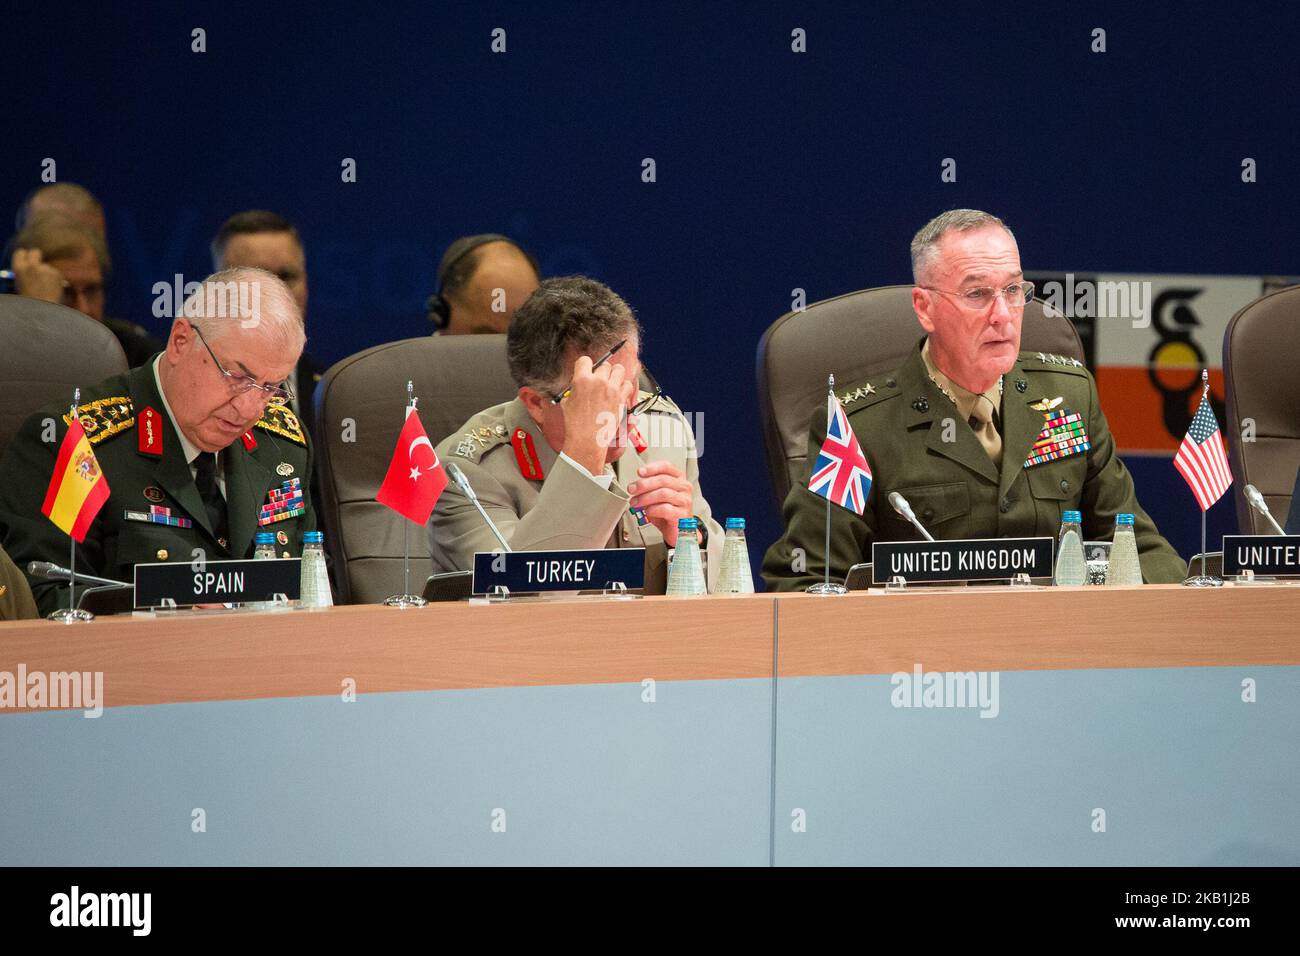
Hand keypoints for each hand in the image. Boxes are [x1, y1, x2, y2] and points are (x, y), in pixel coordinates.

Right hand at [11, 249, 66, 303]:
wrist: (42, 311)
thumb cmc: (30, 301)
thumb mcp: (20, 284)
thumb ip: (25, 272)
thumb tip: (31, 264)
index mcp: (18, 268)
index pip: (21, 252)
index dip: (25, 256)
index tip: (28, 258)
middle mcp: (31, 266)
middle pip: (35, 252)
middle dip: (38, 257)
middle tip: (41, 265)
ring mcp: (45, 269)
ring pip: (48, 266)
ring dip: (48, 272)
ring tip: (47, 287)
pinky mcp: (57, 273)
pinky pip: (56, 273)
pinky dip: (56, 279)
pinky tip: (54, 289)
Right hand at [559, 355, 633, 475]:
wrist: (587, 439)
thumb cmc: (576, 425)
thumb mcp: (567, 403)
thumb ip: (574, 390)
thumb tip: (577, 387)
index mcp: (582, 380)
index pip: (585, 360)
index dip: (585, 365)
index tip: (587, 370)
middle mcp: (598, 382)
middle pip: (604, 365)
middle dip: (602, 372)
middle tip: (599, 381)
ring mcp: (611, 389)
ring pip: (619, 369)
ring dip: (615, 375)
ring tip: (611, 382)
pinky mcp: (620, 398)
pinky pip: (628, 384)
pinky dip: (624, 386)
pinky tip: (619, 391)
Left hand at [627, 460, 693, 545]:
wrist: (676, 531)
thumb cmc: (667, 512)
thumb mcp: (656, 496)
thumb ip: (649, 488)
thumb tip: (634, 486)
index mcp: (678, 479)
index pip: (666, 467)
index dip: (652, 468)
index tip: (640, 472)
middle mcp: (684, 487)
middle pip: (663, 480)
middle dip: (644, 484)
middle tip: (632, 490)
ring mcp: (685, 501)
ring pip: (663, 493)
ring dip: (645, 498)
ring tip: (636, 503)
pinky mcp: (682, 514)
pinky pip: (665, 509)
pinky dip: (652, 509)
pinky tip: (647, 511)